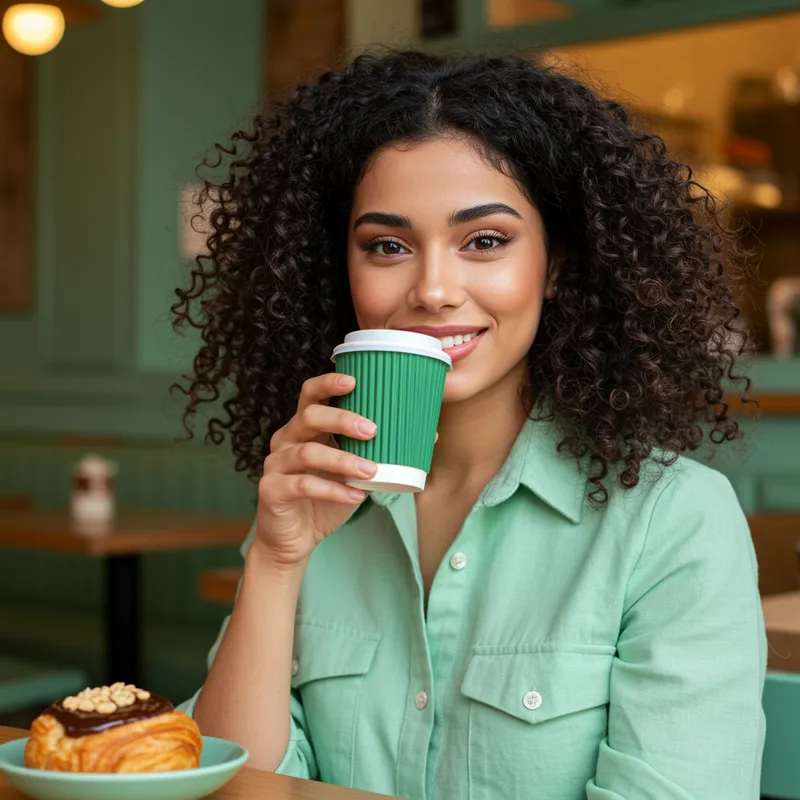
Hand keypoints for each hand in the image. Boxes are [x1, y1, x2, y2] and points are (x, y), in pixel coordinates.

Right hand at [253, 373, 376, 570]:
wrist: (295, 540)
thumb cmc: (325, 499)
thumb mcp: (354, 474)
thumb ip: (380, 454)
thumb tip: (430, 436)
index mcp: (304, 429)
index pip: (310, 395)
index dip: (328, 384)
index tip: (355, 382)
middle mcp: (286, 440)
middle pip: (309, 416)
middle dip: (342, 419)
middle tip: (372, 430)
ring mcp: (275, 465)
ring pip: (307, 452)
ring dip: (343, 460)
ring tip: (371, 470)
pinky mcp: (271, 491)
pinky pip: (302, 485)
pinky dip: (331, 490)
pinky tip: (354, 496)